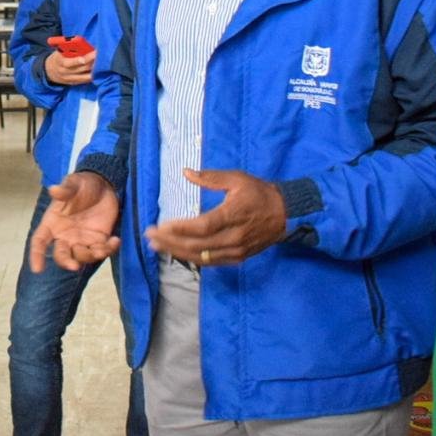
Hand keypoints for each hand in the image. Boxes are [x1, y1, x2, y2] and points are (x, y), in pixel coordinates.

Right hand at [29, 171, 121, 272]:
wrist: (104, 184)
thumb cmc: (83, 184)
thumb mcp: (74, 183)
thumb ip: (65, 190)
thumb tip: (53, 190)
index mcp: (52, 223)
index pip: (40, 241)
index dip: (37, 255)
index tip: (37, 269)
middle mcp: (65, 235)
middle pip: (61, 255)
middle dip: (66, 262)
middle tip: (74, 265)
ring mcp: (82, 240)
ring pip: (82, 256)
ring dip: (89, 256)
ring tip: (100, 248)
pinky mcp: (99, 240)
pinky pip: (102, 251)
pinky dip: (109, 249)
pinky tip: (115, 240)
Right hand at [44, 49, 96, 85]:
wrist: (49, 71)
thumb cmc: (57, 57)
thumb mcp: (59, 51)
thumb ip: (69, 49)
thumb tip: (82, 45)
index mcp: (59, 62)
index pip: (68, 63)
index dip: (76, 61)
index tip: (84, 58)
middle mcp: (64, 72)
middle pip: (80, 68)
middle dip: (90, 61)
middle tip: (99, 55)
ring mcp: (69, 78)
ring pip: (84, 76)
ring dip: (93, 69)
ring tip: (101, 63)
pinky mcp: (73, 83)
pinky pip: (84, 81)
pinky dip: (91, 76)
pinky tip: (98, 71)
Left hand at [145, 169, 285, 265]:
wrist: (286, 214)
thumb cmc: (259, 193)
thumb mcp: (236, 179)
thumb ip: (209, 178)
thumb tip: (185, 172)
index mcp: (233, 215)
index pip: (202, 227)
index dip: (180, 228)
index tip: (161, 225)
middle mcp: (234, 237)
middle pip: (197, 245)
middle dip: (170, 242)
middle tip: (150, 236)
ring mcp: (236, 251)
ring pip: (201, 257)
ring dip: (177, 252)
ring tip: (157, 246)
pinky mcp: (238, 258)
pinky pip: (211, 263)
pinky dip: (192, 259)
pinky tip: (177, 253)